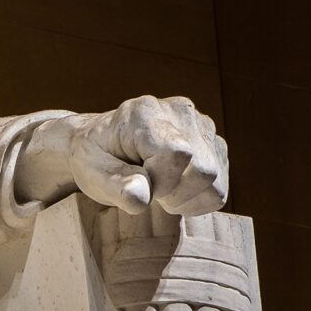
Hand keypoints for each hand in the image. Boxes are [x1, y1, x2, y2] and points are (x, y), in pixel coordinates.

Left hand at [18, 95, 228, 215]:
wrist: (102, 141)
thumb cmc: (94, 157)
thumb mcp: (91, 172)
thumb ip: (114, 186)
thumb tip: (141, 198)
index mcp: (145, 112)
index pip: (177, 154)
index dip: (161, 183)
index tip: (137, 185)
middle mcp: (180, 112)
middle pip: (204, 170)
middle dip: (175, 194)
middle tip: (148, 191)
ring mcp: (201, 126)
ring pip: (216, 181)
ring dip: (186, 198)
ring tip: (159, 189)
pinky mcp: (213, 143)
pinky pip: (220, 186)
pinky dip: (196, 198)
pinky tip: (173, 188)